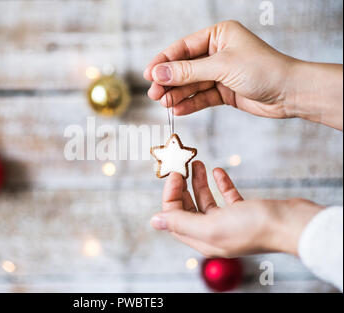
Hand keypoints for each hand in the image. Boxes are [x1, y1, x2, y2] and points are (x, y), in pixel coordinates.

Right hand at [143, 20, 342, 129]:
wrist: (290, 93)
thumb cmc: (263, 70)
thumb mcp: (221, 67)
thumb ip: (188, 71)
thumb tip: (158, 73)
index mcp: (218, 35)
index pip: (183, 48)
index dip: (163, 61)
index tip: (148, 75)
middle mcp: (218, 52)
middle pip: (185, 67)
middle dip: (169, 81)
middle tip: (154, 94)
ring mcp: (221, 73)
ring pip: (191, 84)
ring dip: (177, 94)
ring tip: (164, 104)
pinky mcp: (224, 91)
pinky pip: (202, 97)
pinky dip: (190, 104)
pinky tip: (178, 110)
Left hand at [150, 161, 322, 257]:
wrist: (292, 224)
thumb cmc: (254, 227)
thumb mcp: (211, 225)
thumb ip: (181, 222)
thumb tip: (155, 221)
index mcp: (202, 239)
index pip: (175, 217)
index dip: (171, 195)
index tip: (174, 173)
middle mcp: (213, 232)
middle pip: (188, 208)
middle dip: (182, 187)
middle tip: (181, 165)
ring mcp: (230, 222)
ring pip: (206, 200)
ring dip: (199, 182)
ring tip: (196, 162)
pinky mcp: (245, 212)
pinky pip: (226, 196)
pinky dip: (220, 183)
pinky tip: (218, 170)